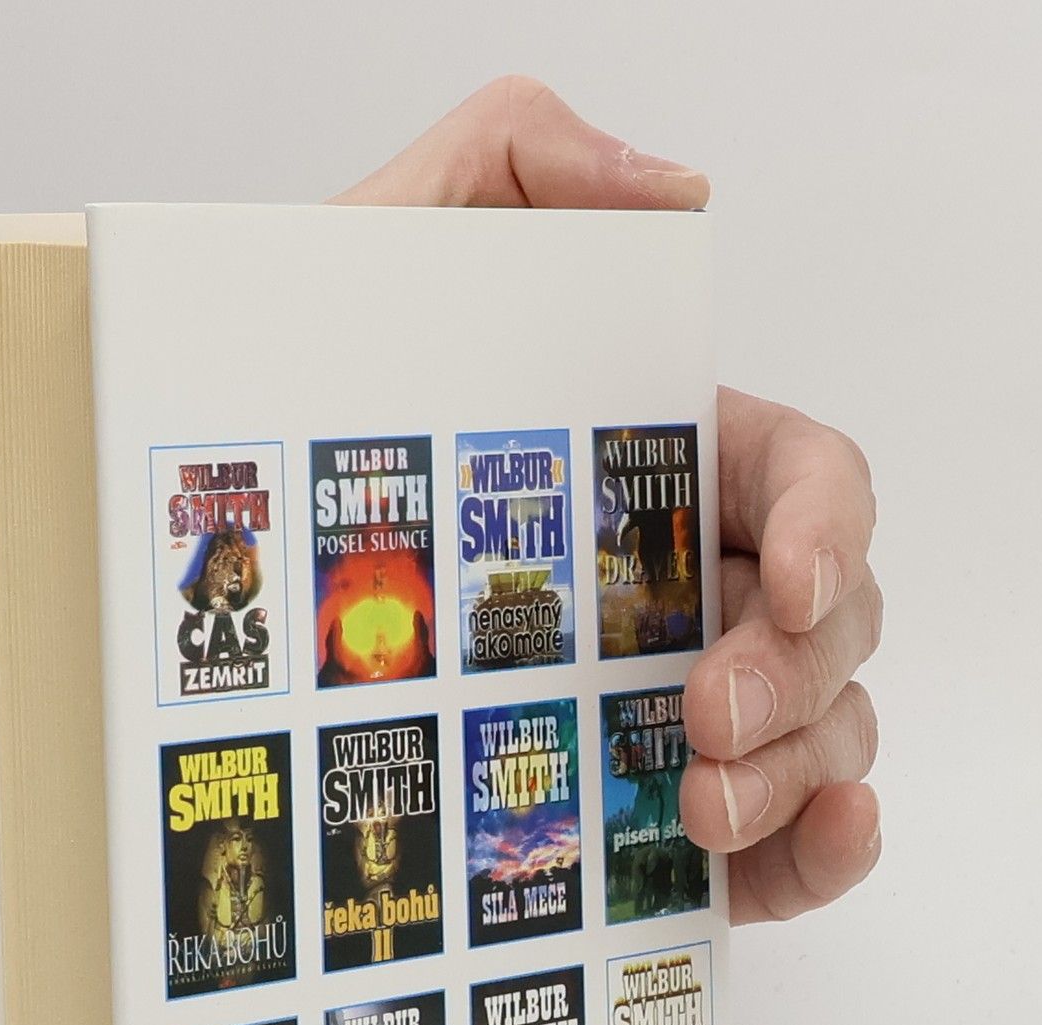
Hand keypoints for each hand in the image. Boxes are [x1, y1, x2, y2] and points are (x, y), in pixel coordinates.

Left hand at [335, 77, 882, 923]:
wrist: (207, 565)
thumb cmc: (295, 421)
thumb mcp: (382, 258)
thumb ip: (521, 162)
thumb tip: (677, 192)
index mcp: (664, 468)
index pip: (810, 482)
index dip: (834, 528)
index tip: (793, 584)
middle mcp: (690, 590)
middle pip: (833, 622)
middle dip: (799, 670)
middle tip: (699, 713)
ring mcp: (679, 707)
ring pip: (823, 731)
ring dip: (800, 767)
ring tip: (696, 802)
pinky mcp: (654, 817)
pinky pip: (786, 838)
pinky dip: (826, 845)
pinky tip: (811, 837)